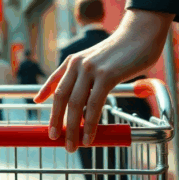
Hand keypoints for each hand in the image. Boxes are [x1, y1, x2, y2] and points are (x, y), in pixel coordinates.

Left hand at [33, 10, 173, 152]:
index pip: (55, 81)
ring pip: (75, 104)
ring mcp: (91, 69)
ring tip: (72, 145)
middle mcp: (77, 64)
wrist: (141, 34)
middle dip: (56, 121)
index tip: (37, 103)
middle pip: (61, 98)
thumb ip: (87, 77)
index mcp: (73, 61)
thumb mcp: (98, 60)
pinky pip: (94, 105)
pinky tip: (89, 137)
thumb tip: (84, 104)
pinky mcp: (106, 75)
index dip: (44, 93)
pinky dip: (90, 124)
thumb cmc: (123, 51)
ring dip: (72, 129)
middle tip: (53, 138)